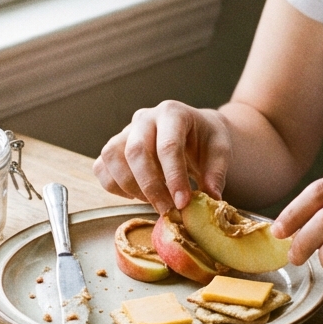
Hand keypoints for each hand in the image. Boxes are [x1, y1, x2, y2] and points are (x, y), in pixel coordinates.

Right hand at [93, 101, 231, 212]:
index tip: (182, 203)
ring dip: (131, 186)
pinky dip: (114, 186)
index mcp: (172, 113)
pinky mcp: (114, 148)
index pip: (168, 145)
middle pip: (136, 151)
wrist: (193, 130)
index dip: (174, 177)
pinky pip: (101, 167)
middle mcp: (144, 118)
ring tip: (154, 202)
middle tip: (167, 210)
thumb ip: (216, 173)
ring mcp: (125, 131)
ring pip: (112, 157)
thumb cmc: (205, 139)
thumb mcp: (221, 150)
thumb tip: (211, 198)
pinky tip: (137, 195)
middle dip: (151, 187)